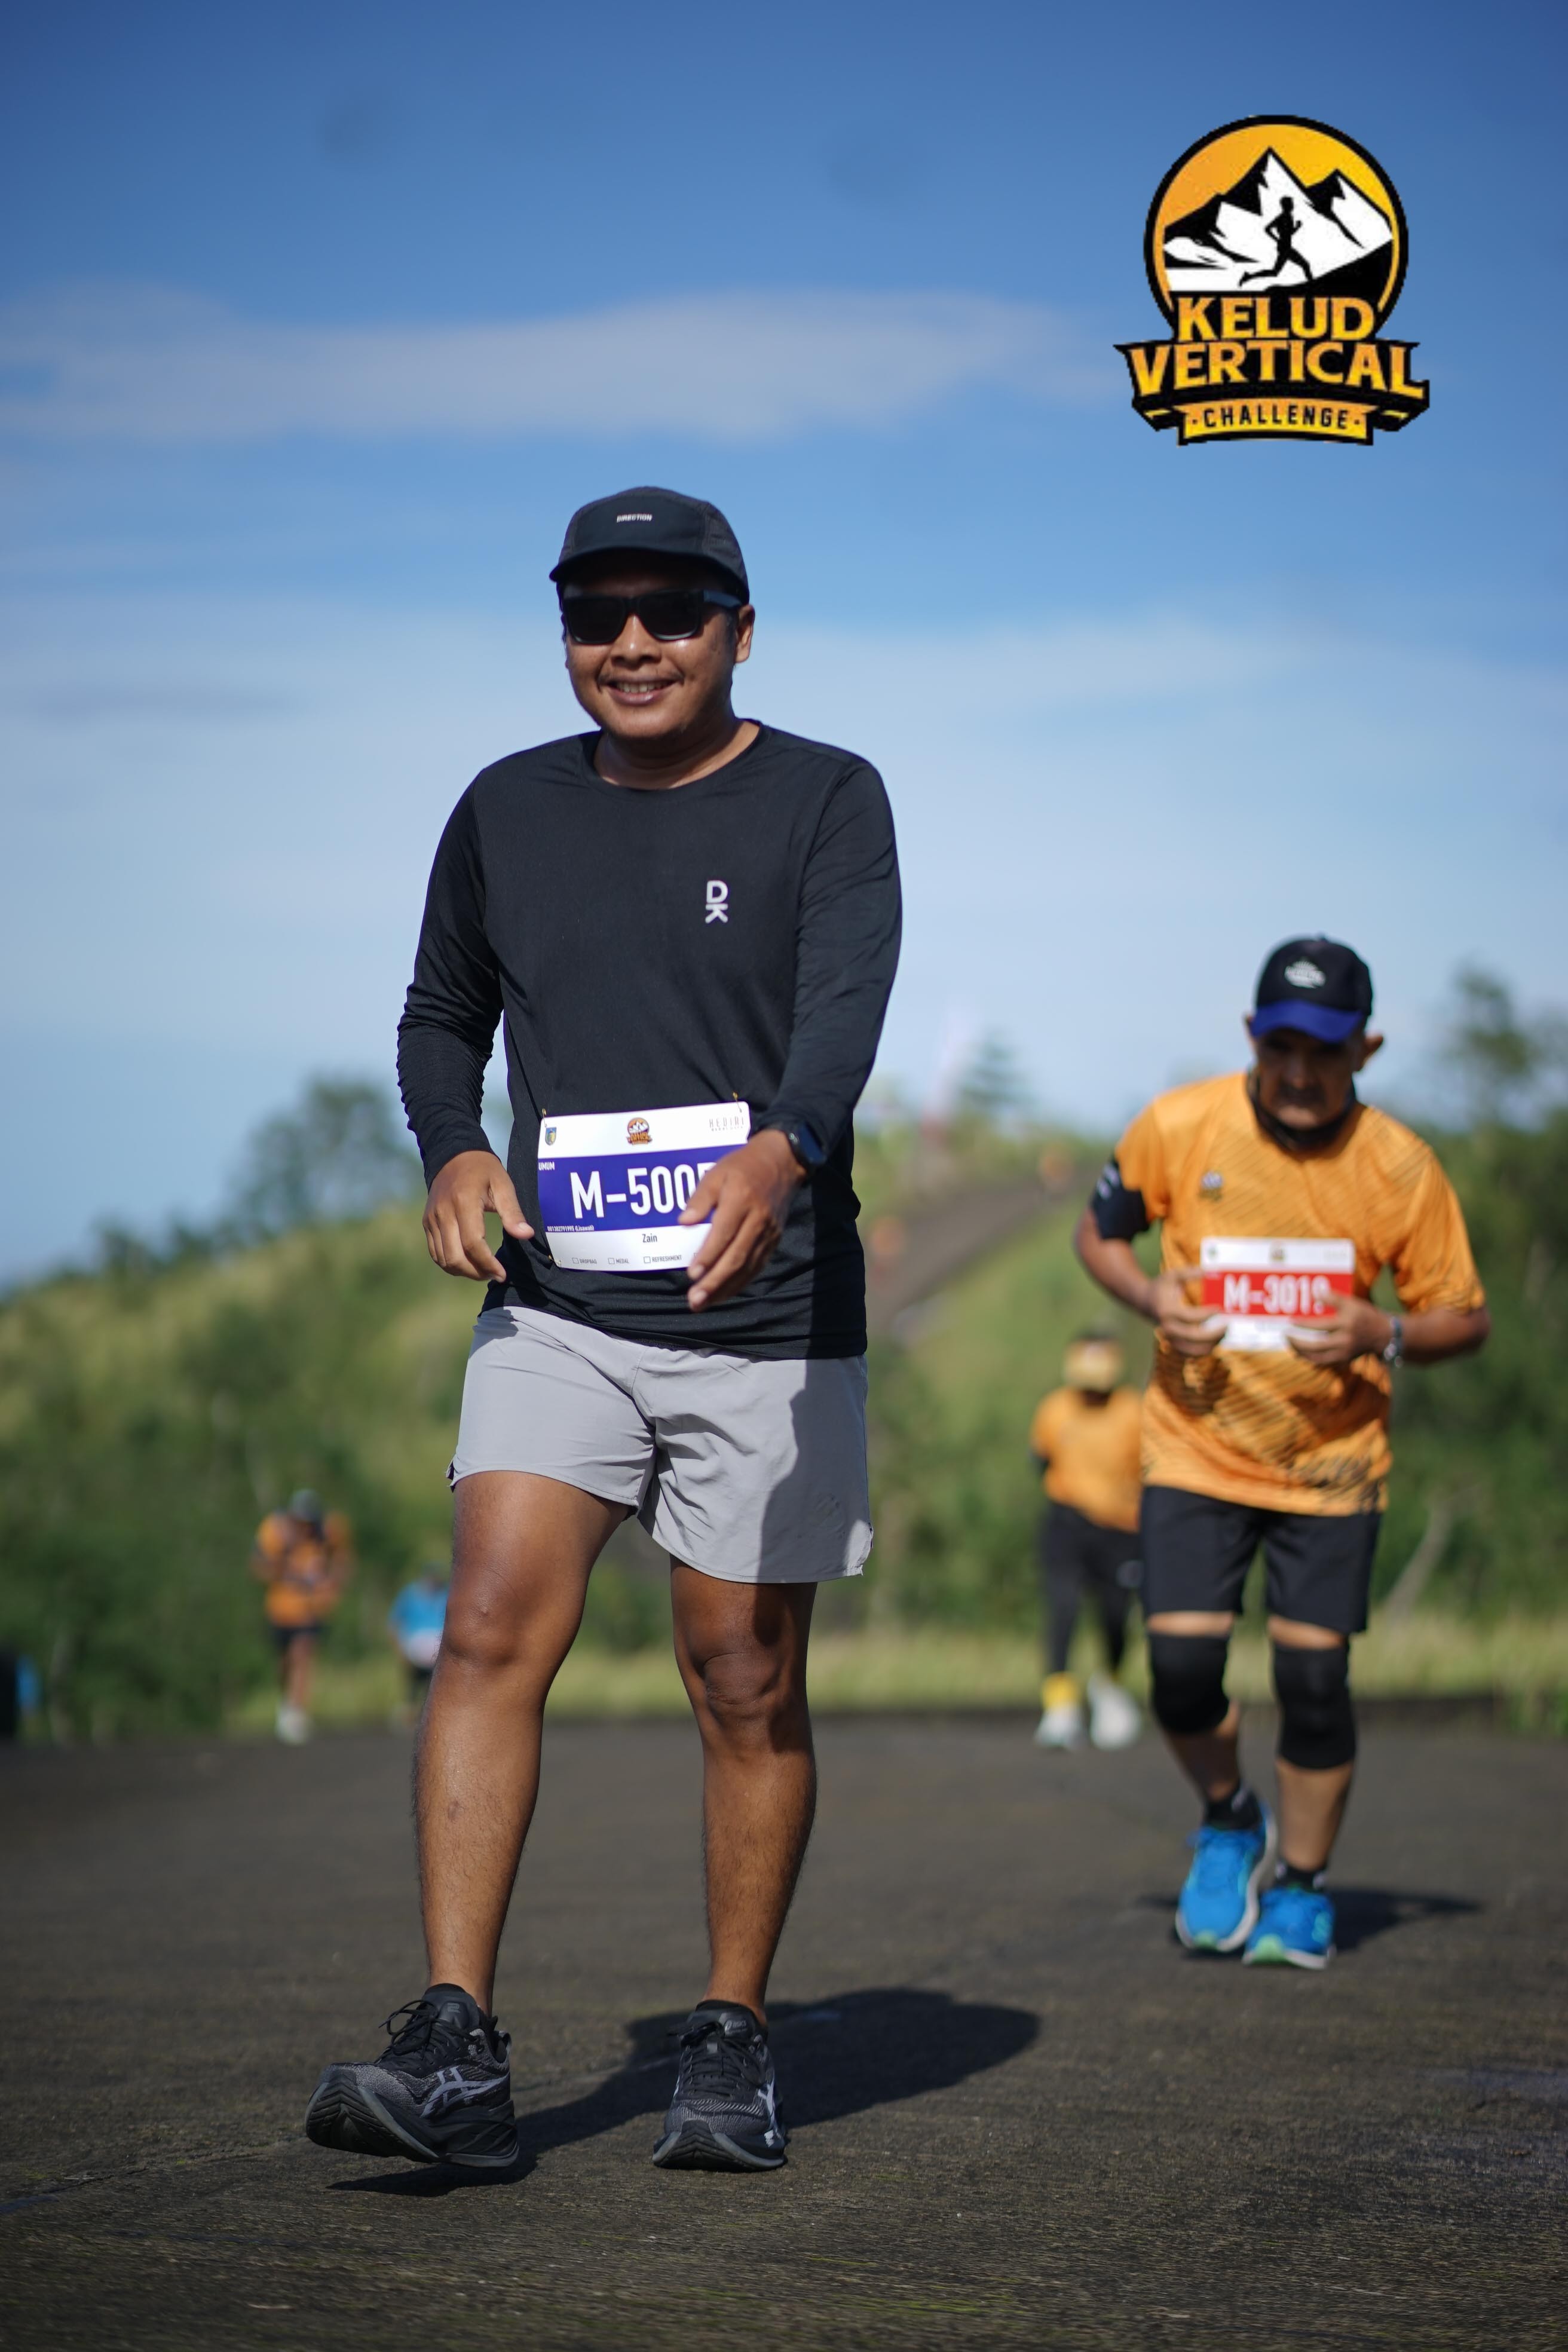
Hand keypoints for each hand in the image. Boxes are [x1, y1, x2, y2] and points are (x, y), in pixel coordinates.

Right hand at [423, 1150, 532, 1281]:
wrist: (453, 1155)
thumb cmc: (483, 1170)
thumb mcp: (503, 1184)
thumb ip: (513, 1212)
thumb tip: (526, 1235)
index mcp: (464, 1202)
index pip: (473, 1243)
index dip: (488, 1263)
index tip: (502, 1273)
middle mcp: (443, 1212)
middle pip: (455, 1256)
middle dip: (476, 1272)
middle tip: (494, 1274)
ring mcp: (432, 1219)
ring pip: (443, 1259)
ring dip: (463, 1272)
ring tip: (483, 1271)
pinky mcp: (427, 1222)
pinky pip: (435, 1252)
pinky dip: (450, 1264)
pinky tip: (468, 1264)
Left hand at [680, 1130, 802, 1309]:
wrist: (782, 1163)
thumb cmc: (742, 1167)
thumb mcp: (716, 1173)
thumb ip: (700, 1198)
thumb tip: (684, 1222)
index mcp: (741, 1200)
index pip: (724, 1233)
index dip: (709, 1255)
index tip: (692, 1274)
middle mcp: (758, 1220)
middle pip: (736, 1256)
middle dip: (715, 1282)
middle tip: (694, 1300)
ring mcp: (768, 1233)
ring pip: (747, 1267)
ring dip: (725, 1288)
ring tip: (704, 1303)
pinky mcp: (773, 1241)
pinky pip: (756, 1266)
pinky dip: (739, 1283)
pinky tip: (723, 1293)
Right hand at [1147, 1265, 1224, 1358]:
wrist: (1145, 1302)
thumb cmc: (1162, 1286)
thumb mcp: (1172, 1275)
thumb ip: (1188, 1273)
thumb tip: (1206, 1272)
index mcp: (1167, 1311)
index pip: (1190, 1316)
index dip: (1206, 1314)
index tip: (1219, 1308)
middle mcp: (1168, 1327)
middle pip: (1193, 1336)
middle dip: (1213, 1333)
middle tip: (1227, 1325)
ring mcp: (1170, 1338)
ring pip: (1193, 1349)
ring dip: (1212, 1344)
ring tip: (1224, 1333)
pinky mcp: (1174, 1343)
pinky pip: (1191, 1353)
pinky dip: (1205, 1350)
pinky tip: (1216, 1340)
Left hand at [1288, 1297, 1391, 1366]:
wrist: (1384, 1334)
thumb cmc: (1365, 1315)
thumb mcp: (1351, 1302)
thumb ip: (1333, 1298)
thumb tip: (1314, 1294)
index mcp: (1347, 1324)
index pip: (1320, 1325)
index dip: (1303, 1323)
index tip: (1290, 1320)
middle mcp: (1345, 1340)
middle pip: (1316, 1346)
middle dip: (1298, 1342)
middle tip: (1285, 1335)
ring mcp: (1345, 1352)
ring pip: (1318, 1358)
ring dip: (1301, 1353)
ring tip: (1290, 1345)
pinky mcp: (1345, 1360)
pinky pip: (1324, 1362)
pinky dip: (1311, 1359)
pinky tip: (1301, 1353)